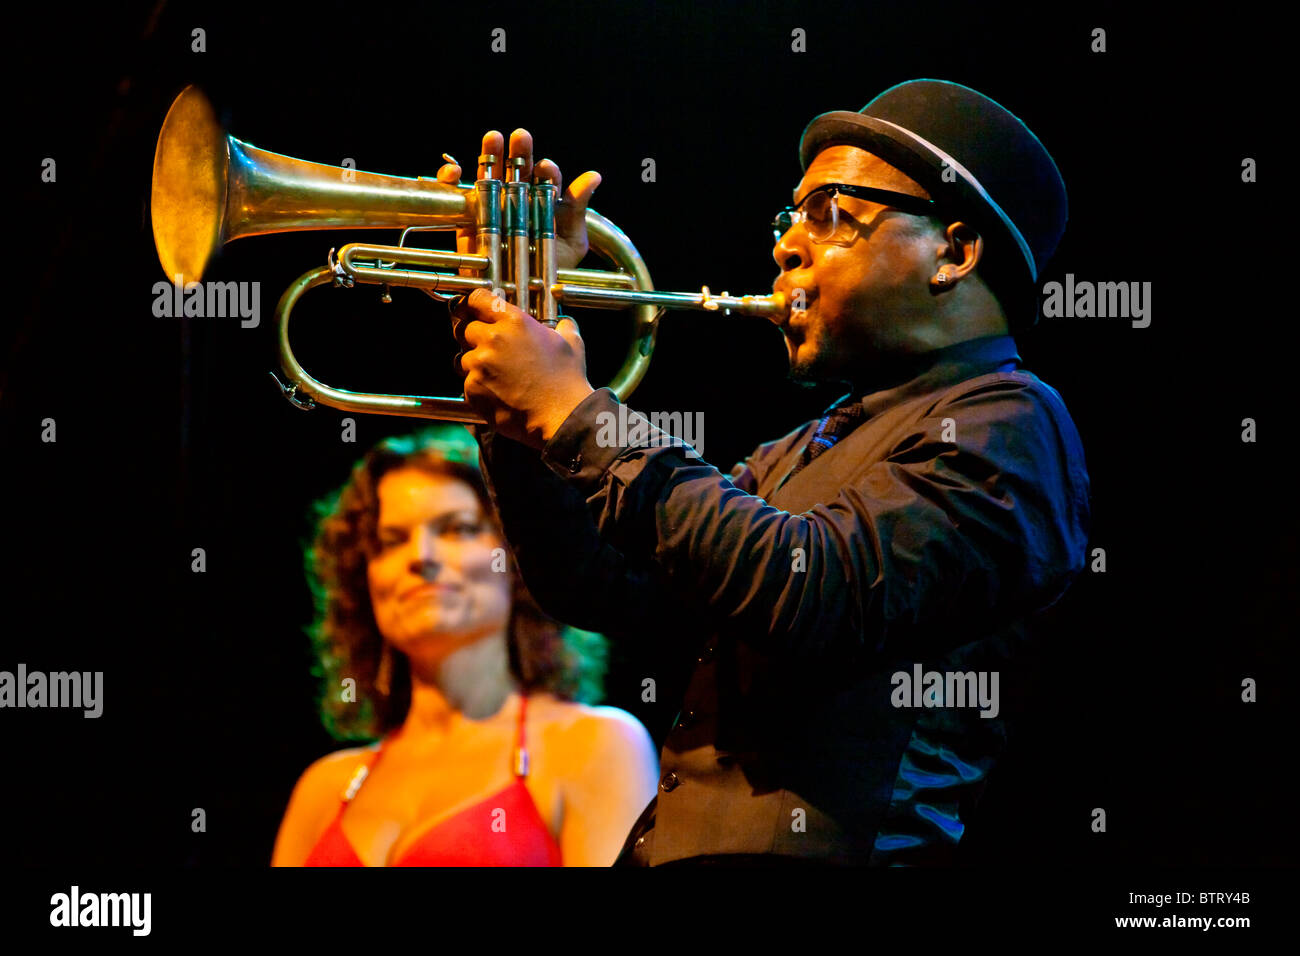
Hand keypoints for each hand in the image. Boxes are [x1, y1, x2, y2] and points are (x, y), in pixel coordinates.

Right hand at [435, 129, 601, 270]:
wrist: (520, 300)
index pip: (546, 178)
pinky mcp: (469, 218)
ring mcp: (493, 206)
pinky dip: (451, 179)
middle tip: (522, 137)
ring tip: (493, 139)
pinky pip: (456, 194)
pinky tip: (456, 170)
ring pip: (489, 174)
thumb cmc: (548, 272)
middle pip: (518, 169)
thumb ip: (578, 208)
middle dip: (520, 153)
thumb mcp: (572, 242)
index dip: (546, 172)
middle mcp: (519, 200)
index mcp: (545, 202)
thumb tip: (595, 176)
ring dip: (489, 154)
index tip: (547, 169)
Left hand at [451, 288, 594, 449]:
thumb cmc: (567, 380)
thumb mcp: (571, 343)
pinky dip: (479, 388)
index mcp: (514, 321)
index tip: (470, 311)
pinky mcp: (472, 388)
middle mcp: (493, 339)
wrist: (561, 416)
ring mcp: (479, 364)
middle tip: (491, 351)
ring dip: (476, 365)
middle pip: (465, 329)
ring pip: (464, 358)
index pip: (477, 299)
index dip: (471, 305)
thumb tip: (565, 323)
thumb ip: (563, 327)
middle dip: (474, 338)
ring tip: (498, 377)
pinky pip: (467, 383)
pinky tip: (499, 393)